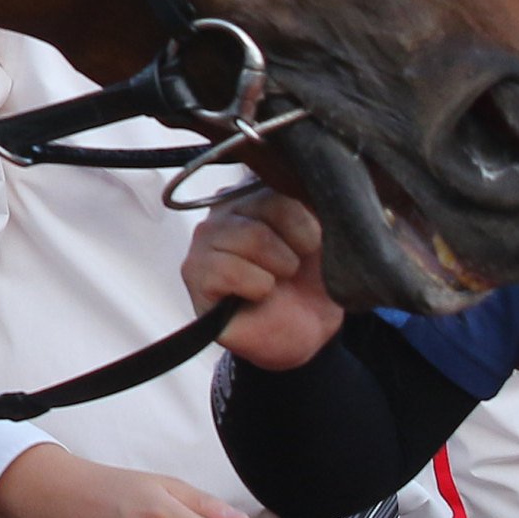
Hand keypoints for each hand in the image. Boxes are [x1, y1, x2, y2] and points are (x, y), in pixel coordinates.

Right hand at [182, 193, 341, 369]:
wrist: (304, 333)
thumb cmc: (309, 284)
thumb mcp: (324, 238)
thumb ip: (313, 206)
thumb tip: (311, 188)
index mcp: (255, 195)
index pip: (279, 184)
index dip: (305, 223)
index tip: (308, 248)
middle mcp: (223, 211)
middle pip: (265, 206)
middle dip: (292, 249)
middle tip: (290, 271)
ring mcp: (204, 242)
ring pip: (248, 236)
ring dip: (276, 270)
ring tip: (274, 284)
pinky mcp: (195, 275)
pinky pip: (226, 269)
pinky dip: (256, 286)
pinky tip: (257, 295)